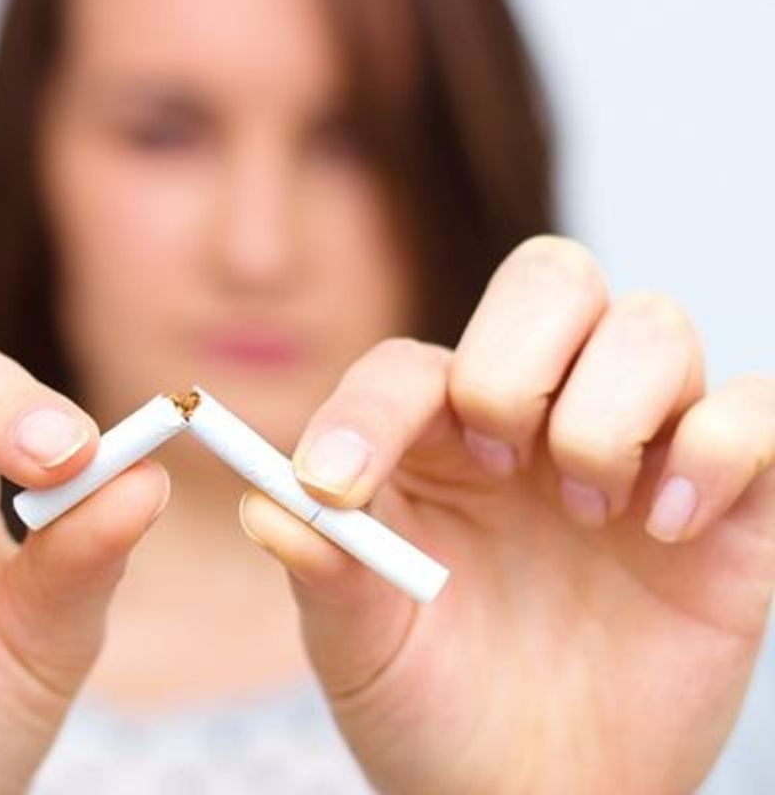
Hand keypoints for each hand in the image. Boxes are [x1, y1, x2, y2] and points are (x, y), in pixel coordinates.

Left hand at [240, 237, 774, 792]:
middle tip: (494, 452)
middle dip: (514, 356)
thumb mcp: (362, 651)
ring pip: (652, 326)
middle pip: (550, 281)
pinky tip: (662, 530)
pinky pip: (755, 410)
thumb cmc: (435, 713)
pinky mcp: (728, 505)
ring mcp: (637, 454)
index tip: (334, 484)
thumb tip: (268, 505)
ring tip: (583, 511)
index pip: (409, 367)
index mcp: (436, 444)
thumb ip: (323, 573)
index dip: (367, 409)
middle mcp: (538, 425)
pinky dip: (716, 447)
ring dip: (607, 410)